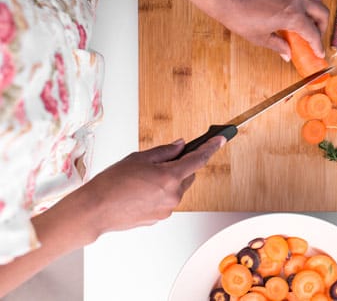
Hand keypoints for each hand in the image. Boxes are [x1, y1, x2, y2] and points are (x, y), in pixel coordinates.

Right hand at [78, 137, 223, 233]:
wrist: (95, 210)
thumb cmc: (111, 183)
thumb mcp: (138, 158)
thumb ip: (164, 151)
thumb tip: (181, 146)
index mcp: (170, 177)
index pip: (198, 160)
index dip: (211, 148)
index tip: (221, 140)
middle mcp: (173, 195)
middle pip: (188, 175)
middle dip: (180, 166)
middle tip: (159, 161)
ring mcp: (167, 209)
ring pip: (177, 188)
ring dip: (169, 181)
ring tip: (143, 179)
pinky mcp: (159, 218)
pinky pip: (167, 200)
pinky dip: (160, 193)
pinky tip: (140, 191)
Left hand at [144, 0, 329, 60]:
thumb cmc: (238, 17)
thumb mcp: (259, 37)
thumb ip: (278, 45)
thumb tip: (288, 55)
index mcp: (293, 16)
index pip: (313, 33)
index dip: (318, 45)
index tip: (320, 52)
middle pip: (322, 12)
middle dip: (322, 26)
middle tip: (316, 36)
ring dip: (315, 11)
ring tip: (307, 22)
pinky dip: (300, 1)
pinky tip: (288, 9)